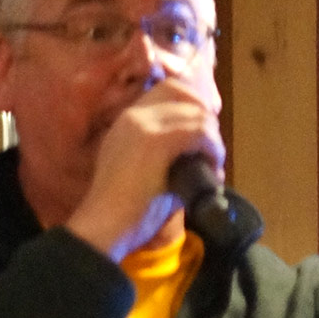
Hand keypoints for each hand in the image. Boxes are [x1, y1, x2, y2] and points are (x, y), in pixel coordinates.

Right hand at [64, 79, 224, 260]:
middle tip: (212, 142)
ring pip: (194, 112)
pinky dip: (212, 147)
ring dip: (212, 136)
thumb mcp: (141, 173)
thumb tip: (202, 161)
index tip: (202, 130)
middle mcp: (132, 116)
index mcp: (125, 122)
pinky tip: (213, 166)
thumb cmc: (123, 212)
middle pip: (179, 90)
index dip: (190, 103)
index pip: (164, 90)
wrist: (103, 227)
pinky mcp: (156, 141)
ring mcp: (143, 125)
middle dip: (203, 110)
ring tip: (214, 162)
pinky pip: (198, 131)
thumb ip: (166, 159)